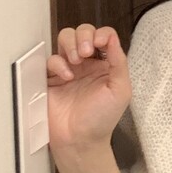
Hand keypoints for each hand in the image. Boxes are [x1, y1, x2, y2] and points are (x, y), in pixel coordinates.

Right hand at [47, 24, 130, 153]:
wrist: (79, 140)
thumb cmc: (102, 119)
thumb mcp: (120, 90)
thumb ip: (118, 62)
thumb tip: (112, 37)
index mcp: (105, 65)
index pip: (103, 37)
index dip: (101, 35)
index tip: (100, 44)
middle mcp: (87, 64)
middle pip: (83, 32)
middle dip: (83, 35)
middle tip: (86, 52)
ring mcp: (68, 69)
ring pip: (64, 39)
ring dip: (70, 43)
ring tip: (76, 60)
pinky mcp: (50, 77)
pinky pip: (50, 59)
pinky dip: (58, 63)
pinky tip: (66, 76)